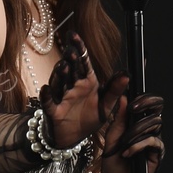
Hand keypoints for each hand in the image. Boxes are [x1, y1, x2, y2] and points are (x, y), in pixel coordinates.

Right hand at [37, 31, 126, 149]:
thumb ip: (115, 90)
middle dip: (70, 60)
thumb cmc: (88, 118)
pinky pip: (48, 102)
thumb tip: (126, 73)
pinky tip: (46, 89)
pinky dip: (46, 95)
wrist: (73, 138)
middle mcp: (73, 86)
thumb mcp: (106, 105)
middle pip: (70, 70)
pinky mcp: (53, 110)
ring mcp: (61, 97)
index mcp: (87, 82)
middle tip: (70, 50)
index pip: (83, 62)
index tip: (74, 35)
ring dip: (60, 75)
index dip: (79, 48)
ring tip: (63, 66)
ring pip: (59, 83)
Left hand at [97, 89, 163, 172]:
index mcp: (138, 124)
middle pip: (156, 110)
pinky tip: (127, 153)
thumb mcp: (112, 137)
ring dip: (136, 131)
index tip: (132, 99)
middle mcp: (149, 130)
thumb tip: (124, 98)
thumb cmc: (113, 162)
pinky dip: (138, 145)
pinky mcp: (157, 153)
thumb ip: (119, 119)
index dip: (144, 99)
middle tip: (133, 108)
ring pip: (154, 124)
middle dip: (146, 105)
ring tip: (123, 142)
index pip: (148, 105)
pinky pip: (153, 141)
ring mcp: (154, 141)